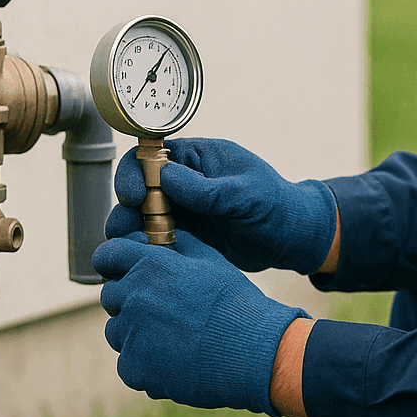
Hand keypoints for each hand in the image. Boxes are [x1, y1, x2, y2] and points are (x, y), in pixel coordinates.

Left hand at [93, 230, 308, 415]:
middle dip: (129, 300)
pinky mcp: (134, 368)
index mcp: (150, 265)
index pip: (108, 255)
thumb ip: (177, 245)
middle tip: (163, 312)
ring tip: (174, 340)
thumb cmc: (235, 304)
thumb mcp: (210, 261)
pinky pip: (128, 363)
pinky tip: (176, 362)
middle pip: (111, 295)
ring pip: (117, 331)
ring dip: (136, 334)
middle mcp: (134, 297)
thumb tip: (153, 241)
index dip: (113, 261)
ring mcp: (131, 335)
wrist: (252, 352)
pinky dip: (146, 365)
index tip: (120, 270)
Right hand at [104, 137, 336, 274]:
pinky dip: (145, 249)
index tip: (135, 196)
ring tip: (128, 247)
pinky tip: (143, 260)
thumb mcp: (245, 193)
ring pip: (142, 217)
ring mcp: (183, 209)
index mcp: (197, 157)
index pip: (152, 156)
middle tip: (124, 228)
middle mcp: (184, 181)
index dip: (135, 173)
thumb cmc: (276, 205)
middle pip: (139, 188)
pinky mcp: (184, 235)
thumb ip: (207, 188)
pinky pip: (155, 240)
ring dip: (130, 231)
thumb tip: (165, 176)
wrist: (291, 238)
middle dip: (126, 208)